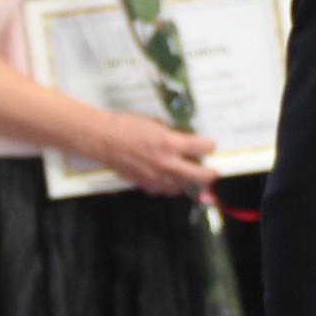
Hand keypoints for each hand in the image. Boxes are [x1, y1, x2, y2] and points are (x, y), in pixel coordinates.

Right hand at [88, 110, 217, 196]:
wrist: (103, 138)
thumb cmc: (128, 126)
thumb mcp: (157, 124)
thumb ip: (174, 135)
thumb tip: (188, 141)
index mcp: (170, 143)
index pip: (203, 147)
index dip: (209, 146)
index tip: (210, 146)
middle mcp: (166, 162)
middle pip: (200, 175)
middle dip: (210, 173)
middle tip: (212, 171)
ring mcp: (156, 176)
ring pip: (182, 187)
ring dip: (188, 181)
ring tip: (190, 175)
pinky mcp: (144, 183)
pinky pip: (163, 190)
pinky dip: (169, 186)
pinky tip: (169, 179)